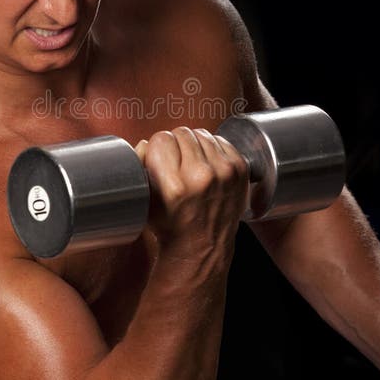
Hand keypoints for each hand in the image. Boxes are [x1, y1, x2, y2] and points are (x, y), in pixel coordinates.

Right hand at [135, 127, 247, 250]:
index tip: (159, 159)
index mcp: (175, 186)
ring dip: (194, 145)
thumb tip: (146, 143)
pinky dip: (212, 149)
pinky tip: (207, 165)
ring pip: (201, 133)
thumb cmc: (171, 226)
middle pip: (182, 133)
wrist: (201, 246)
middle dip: (175, 145)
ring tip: (190, 164)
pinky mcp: (240, 169)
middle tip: (175, 163)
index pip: (161, 139)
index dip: (157, 148)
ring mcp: (225, 172)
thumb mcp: (145, 201)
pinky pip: (220, 140)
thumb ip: (140, 166)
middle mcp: (202, 177)